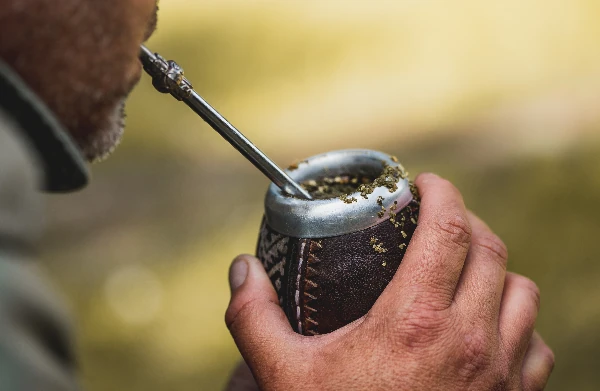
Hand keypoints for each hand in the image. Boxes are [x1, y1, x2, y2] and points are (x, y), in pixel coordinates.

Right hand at [225, 174, 553, 389]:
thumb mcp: (284, 375)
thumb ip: (254, 317)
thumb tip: (240, 270)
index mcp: (416, 321)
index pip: (448, 229)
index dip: (441, 192)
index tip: (425, 183)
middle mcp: (471, 339)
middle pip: (490, 250)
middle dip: (466, 221)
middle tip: (437, 220)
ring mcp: (501, 372)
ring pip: (522, 291)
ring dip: (497, 270)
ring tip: (466, 269)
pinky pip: (536, 343)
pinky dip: (518, 323)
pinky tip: (488, 326)